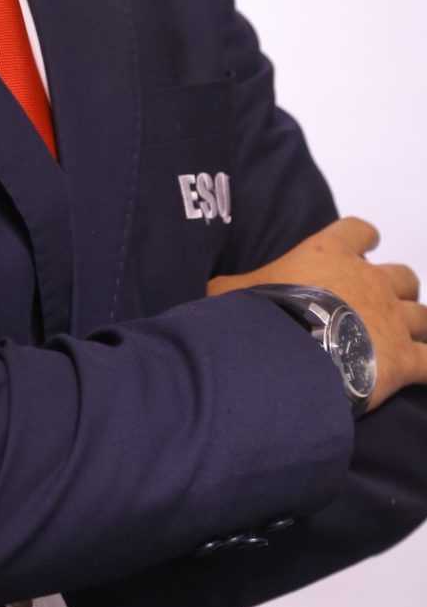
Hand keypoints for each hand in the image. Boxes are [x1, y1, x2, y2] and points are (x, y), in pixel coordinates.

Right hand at [208, 216, 426, 410]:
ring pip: (424, 316)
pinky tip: (424, 374)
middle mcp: (369, 281)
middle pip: (403, 276)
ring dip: (418, 327)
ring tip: (408, 340)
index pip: (359, 231)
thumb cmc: (260, 317)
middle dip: (398, 288)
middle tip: (384, 305)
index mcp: (330, 256)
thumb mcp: (228, 292)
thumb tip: (201, 290)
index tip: (365, 244)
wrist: (290, 355)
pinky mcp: (405, 359)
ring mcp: (392, 319)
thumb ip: (225, 288)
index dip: (364, 238)